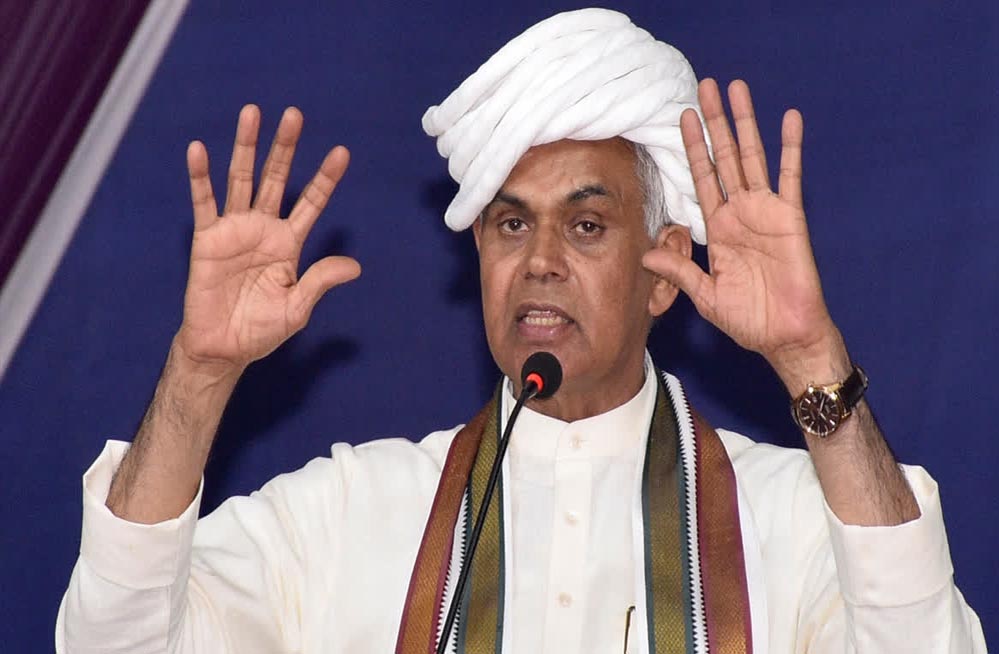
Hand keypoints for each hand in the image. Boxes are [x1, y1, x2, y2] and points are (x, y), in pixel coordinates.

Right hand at [176, 105, 360, 372]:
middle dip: (286, 148)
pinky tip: (200, 150)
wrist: (223, 348)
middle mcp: (263, 228)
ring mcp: (235, 230)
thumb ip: (320, 281)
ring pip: (241, 179)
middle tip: (295, 114)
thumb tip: (355, 266)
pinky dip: (200, 177)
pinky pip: (204, 203)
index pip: (311, 202)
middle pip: (277, 179)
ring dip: (246, 146)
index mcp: (290, 243)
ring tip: (252, 113)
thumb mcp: (297, 307)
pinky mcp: (207, 239)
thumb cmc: (261, 330)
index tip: (342, 152)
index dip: (325, 178)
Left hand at [643, 79, 846, 391]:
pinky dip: (791, 146)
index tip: (681, 117)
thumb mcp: (704, 294)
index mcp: (719, 229)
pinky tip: (789, 118)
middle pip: (724, 157)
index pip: (701, 178)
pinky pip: (790, 176)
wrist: (785, 336)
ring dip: (745, 123)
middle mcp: (741, 213)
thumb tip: (646, 254)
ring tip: (737, 89)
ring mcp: (766, 211)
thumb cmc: (748, 319)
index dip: (691, 148)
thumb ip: (679, 270)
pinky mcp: (791, 217)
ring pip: (753, 156)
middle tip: (706, 86)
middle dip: (715, 123)